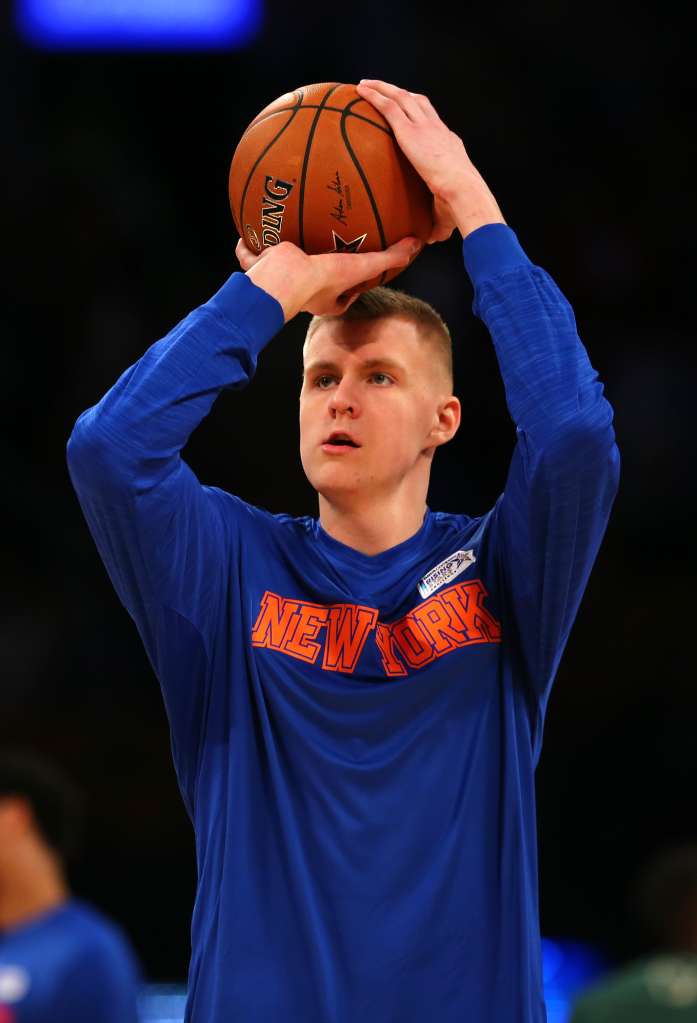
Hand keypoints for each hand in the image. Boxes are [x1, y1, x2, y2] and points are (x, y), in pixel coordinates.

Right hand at [236, 235, 422, 320]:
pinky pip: (252, 256)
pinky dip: (247, 248)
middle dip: (313, 262)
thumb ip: (387, 258)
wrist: (282, 280)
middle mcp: (303, 292)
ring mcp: (279, 281)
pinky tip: (246, 233)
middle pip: (311, 275)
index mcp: (326, 297)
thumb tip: (416, 245)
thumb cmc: (322, 279)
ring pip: (278, 265)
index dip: (352, 277)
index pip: (345, 289)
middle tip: (320, 245)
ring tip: (281, 233)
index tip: (356, 262)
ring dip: (278, 253)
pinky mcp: (260, 269)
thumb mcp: (361, 266)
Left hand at [355, 80, 505, 240]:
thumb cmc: (459, 206)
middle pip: (418, 102)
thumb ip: (435, 223)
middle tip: (387, 91)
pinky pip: (389, 106)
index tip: (410, 115)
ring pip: (402, 97)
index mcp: (449, 145)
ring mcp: (424, 127)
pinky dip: (376, 95)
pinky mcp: (411, 130)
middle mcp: (438, 130)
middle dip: (402, 94)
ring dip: (384, 88)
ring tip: (367, 85)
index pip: (434, 125)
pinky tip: (361, 91)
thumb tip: (429, 238)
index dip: (422, 117)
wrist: (463, 191)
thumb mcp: (445, 214)